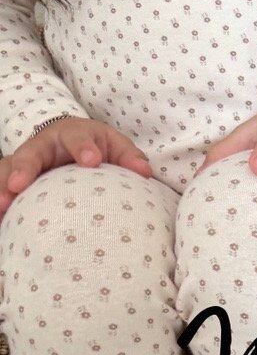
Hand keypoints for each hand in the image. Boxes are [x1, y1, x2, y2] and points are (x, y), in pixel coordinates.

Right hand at [0, 117, 152, 219]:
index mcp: (70, 133)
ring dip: (1, 187)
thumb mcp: (113, 144)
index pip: (76, 137)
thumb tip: (144, 173)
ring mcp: (25, 162)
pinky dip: (0, 201)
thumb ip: (128, 157)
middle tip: (18, 185)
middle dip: (24, 168)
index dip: (83, 147)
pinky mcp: (16, 179)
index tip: (92, 161)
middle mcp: (42, 145)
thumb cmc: (94, 145)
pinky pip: (2, 188)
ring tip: (1, 206)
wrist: (69, 141)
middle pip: (29, 153)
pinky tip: (0, 220)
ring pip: (7, 170)